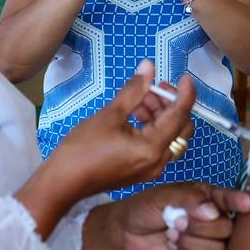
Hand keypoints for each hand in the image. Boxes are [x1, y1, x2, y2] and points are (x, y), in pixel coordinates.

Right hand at [48, 61, 195, 202]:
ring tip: (139, 98)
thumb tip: (149, 68)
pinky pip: (157, 145)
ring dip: (160, 114)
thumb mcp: (110, 114)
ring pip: (169, 136)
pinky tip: (134, 113)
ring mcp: (151, 168)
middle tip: (155, 87)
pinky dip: (152, 127)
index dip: (186, 94)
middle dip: (171, 104)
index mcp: (153, 147)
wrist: (63, 182)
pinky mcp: (141, 170)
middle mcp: (158, 161)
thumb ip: (134, 90)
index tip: (184, 76)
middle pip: (180, 127)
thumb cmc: (83, 148)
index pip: (180, 116)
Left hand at [84, 183, 249, 249]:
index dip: (241, 201)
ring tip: (171, 235)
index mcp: (207, 199)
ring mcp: (205, 243)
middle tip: (177, 222)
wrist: (126, 232)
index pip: (230, 200)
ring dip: (191, 244)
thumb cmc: (145, 207)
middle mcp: (211, 221)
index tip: (249, 203)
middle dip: (200, 227)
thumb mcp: (163, 195)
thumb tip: (212, 211)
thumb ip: (188, 199)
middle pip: (227, 229)